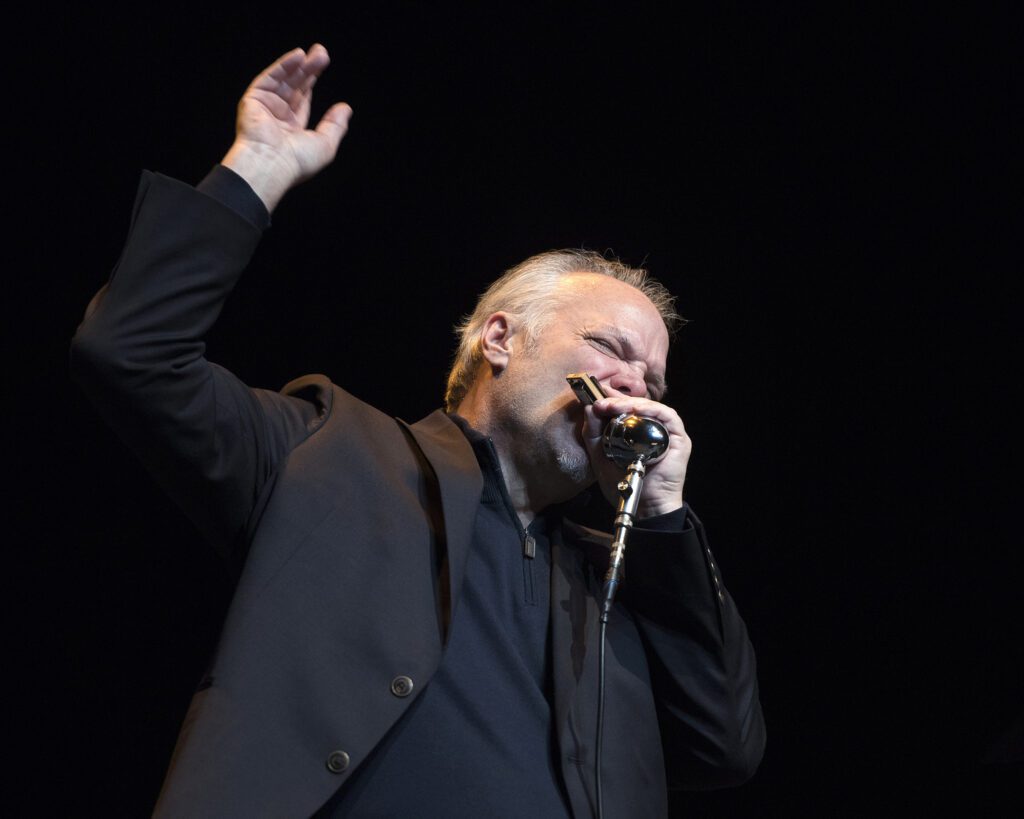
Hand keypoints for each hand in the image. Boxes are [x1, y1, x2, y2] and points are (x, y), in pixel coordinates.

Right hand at [221, 44, 351, 211]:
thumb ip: (335, 125)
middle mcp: (277, 116)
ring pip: (284, 80)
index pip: (302, 99)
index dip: (311, 81)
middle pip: (294, 86)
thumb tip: (346, 108)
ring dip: (299, 65)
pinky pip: (269, 78)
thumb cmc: (296, 162)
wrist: (270, 164)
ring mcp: (264, 107)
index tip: (322, 65)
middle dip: (308, 69)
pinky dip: (283, 66)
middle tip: (322, 53)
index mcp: (291, 129)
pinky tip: (297, 56)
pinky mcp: (253, 100)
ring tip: (316, 53)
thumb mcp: (325, 144)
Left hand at [582, 393, 691, 518]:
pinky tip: (636, 409)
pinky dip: (652, 409)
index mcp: (637, 432)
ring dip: (631, 403)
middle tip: (601, 401)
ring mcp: (667, 433)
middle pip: (637, 406)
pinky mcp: (679, 438)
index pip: (625, 408)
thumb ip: (593, 433)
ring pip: (651, 408)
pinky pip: (668, 416)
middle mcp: (653, 429)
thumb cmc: (624, 483)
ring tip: (613, 405)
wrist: (644, 506)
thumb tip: (589, 406)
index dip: (611, 399)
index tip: (595, 396)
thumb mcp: (601, 455)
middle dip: (618, 400)